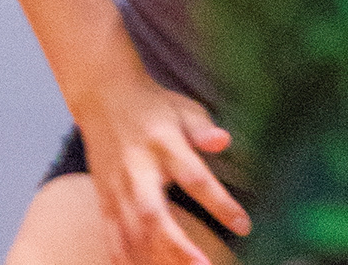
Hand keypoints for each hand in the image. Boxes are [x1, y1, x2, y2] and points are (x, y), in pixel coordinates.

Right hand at [75, 57, 250, 264]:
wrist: (104, 98)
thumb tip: (224, 141)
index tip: (244, 225)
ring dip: (153, 259)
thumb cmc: (153, 106)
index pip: (195, 177)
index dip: (219, 203)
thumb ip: (202, 127)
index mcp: (164, 144)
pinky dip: (123, 258)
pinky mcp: (103, 200)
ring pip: (132, 233)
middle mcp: (138, 171)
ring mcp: (116, 188)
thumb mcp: (182, 108)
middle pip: (155, 215)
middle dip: (177, 246)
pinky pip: (112, 237)